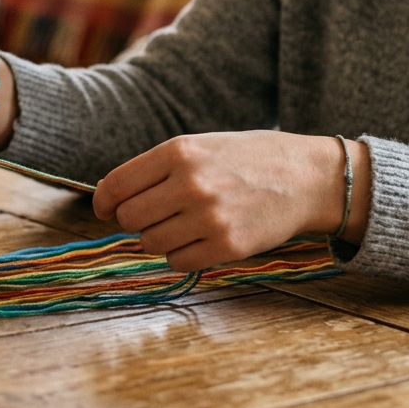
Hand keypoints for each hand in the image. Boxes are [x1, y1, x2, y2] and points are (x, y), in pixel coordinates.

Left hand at [91, 131, 371, 271]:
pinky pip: (178, 261)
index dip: (103, 202)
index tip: (104, 210)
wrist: (305, 177)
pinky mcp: (227, 245)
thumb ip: (157, 168)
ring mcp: (209, 216)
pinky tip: (198, 240)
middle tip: (153, 217)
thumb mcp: (201, 146)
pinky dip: (180, 255)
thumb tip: (110, 196)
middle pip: (129, 218)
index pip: (116, 185)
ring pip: (151, 243)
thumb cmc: (247, 159)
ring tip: (182, 226)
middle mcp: (190, 183)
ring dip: (158, 239)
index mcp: (179, 152)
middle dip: (134, 221)